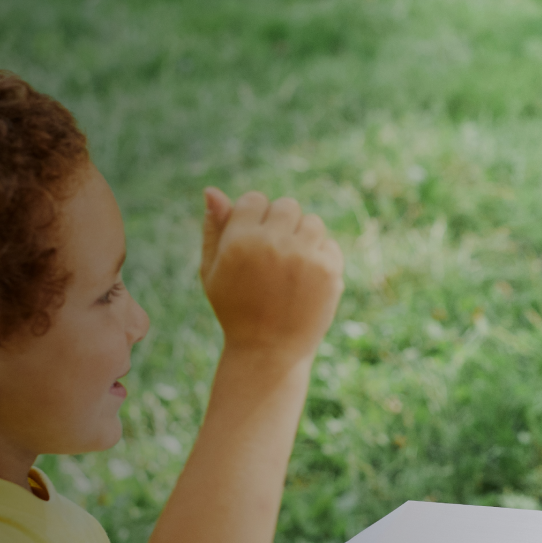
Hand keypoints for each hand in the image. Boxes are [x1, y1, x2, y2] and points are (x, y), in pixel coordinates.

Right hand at [200, 188, 342, 360]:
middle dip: (281, 225)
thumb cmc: (235, 310)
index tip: (253, 244)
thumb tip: (212, 191)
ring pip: (312, 222)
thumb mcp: (212, 271)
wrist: (268, 352)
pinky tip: (306, 282)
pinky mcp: (329, 271)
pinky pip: (330, 245)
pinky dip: (321, 259)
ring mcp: (304, 256)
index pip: (255, 200)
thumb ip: (213, 230)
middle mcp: (273, 243)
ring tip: (291, 269)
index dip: (254, 219)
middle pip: (287, 206)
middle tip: (274, 257)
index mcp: (240, 239)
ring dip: (304, 239)